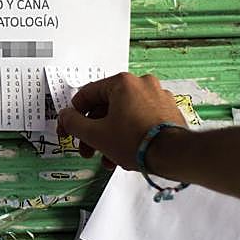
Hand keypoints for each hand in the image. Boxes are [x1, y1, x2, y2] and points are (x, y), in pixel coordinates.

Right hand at [56, 72, 186, 168]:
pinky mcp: (168, 110)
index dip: (73, 115)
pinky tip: (125, 152)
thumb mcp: (96, 134)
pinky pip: (140, 119)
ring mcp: (157, 97)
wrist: (173, 155)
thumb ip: (74, 123)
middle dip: (94, 131)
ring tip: (108, 157)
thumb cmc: (138, 142)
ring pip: (123, 115)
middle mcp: (141, 84)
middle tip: (88, 148)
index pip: (87, 94)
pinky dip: (129, 133)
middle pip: (106, 107)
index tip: (70, 129)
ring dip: (110, 136)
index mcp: (122, 83)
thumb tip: (66, 117)